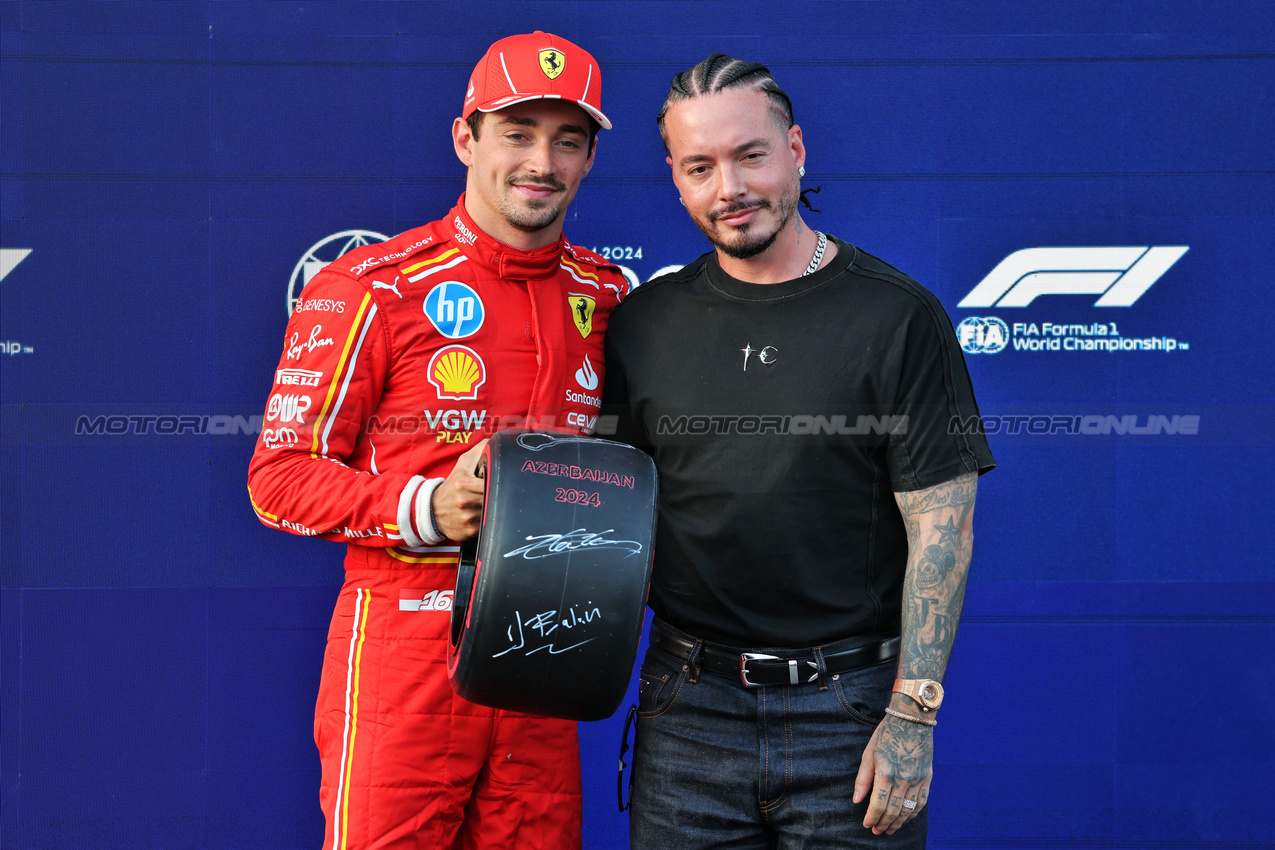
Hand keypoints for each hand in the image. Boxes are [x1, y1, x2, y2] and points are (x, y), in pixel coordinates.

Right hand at [430, 439, 487, 540]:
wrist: (432, 512)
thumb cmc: (451, 487)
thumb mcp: (461, 466)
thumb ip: (478, 452)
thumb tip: (493, 442)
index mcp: (463, 483)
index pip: (490, 482)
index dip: (495, 481)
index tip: (497, 481)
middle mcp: (464, 501)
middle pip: (492, 496)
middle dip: (495, 494)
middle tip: (492, 493)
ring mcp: (467, 517)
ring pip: (492, 511)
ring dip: (492, 507)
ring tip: (484, 504)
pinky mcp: (470, 531)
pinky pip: (487, 524)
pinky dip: (487, 520)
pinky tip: (480, 515)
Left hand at [852, 714, 933, 834]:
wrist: (911, 720)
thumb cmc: (886, 734)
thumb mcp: (868, 754)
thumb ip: (863, 779)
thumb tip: (856, 800)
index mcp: (886, 774)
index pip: (878, 805)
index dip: (871, 818)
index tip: (867, 825)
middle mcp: (903, 780)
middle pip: (893, 811)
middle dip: (884, 824)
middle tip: (877, 831)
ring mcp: (917, 779)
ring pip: (908, 810)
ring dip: (898, 823)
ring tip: (890, 829)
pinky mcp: (927, 777)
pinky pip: (922, 802)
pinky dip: (914, 814)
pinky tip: (906, 818)